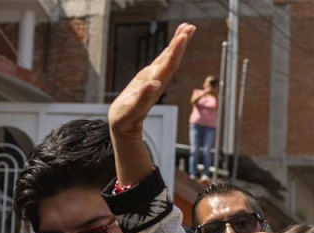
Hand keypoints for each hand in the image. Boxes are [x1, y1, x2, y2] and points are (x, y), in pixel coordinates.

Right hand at [110, 22, 194, 140]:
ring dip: (177, 44)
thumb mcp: (132, 110)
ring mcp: (153, 79)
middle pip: (171, 59)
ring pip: (168, 59)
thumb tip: (156, 83)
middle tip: (189, 26)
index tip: (183, 36)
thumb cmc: (126, 119)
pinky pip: (161, 62)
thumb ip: (143, 98)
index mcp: (154, 85)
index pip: (168, 65)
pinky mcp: (148, 79)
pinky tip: (173, 44)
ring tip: (185, 29)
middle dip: (180, 42)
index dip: (176, 50)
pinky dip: (168, 51)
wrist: (124, 125)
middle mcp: (157, 80)